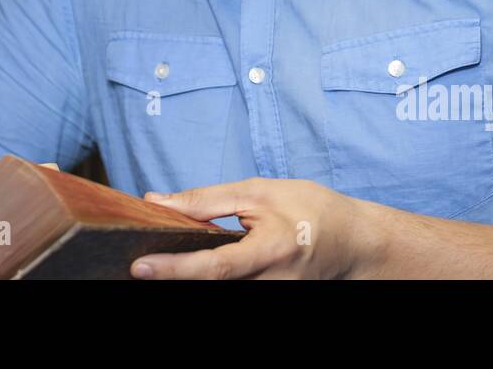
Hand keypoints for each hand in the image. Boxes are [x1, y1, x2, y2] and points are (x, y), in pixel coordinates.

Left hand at [130, 176, 384, 278]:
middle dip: (175, 276)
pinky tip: (189, 267)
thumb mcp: (259, 191)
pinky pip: (231, 292)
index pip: (217, 267)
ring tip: (165, 263)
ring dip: (189, 278)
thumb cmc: (308, 209)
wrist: (352, 242)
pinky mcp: (271, 301)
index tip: (140, 267)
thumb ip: (207, 200)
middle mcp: (273, 284)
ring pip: (221, 293)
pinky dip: (209, 280)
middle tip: (141, 263)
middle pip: (214, 288)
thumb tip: (157, 202)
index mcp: (272, 250)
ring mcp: (273, 297)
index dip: (176, 268)